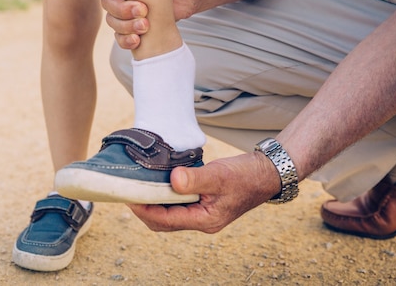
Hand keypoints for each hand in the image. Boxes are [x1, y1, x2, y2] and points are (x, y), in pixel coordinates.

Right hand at [94, 0, 207, 49]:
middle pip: (106, 2)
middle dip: (121, 9)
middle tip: (142, 10)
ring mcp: (127, 9)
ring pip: (112, 21)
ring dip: (125, 26)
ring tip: (145, 26)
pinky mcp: (135, 24)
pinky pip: (121, 37)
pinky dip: (126, 41)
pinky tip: (137, 40)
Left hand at [128, 152, 280, 232]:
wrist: (267, 173)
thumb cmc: (246, 176)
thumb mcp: (219, 175)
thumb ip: (195, 179)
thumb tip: (172, 180)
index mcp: (205, 220)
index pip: (165, 220)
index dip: (144, 209)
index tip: (128, 195)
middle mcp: (201, 221)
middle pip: (163, 222)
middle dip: (144, 209)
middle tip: (128, 191)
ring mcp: (202, 213)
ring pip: (169, 214)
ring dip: (153, 202)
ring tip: (139, 185)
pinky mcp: (203, 203)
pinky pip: (177, 204)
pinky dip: (165, 195)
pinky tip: (158, 181)